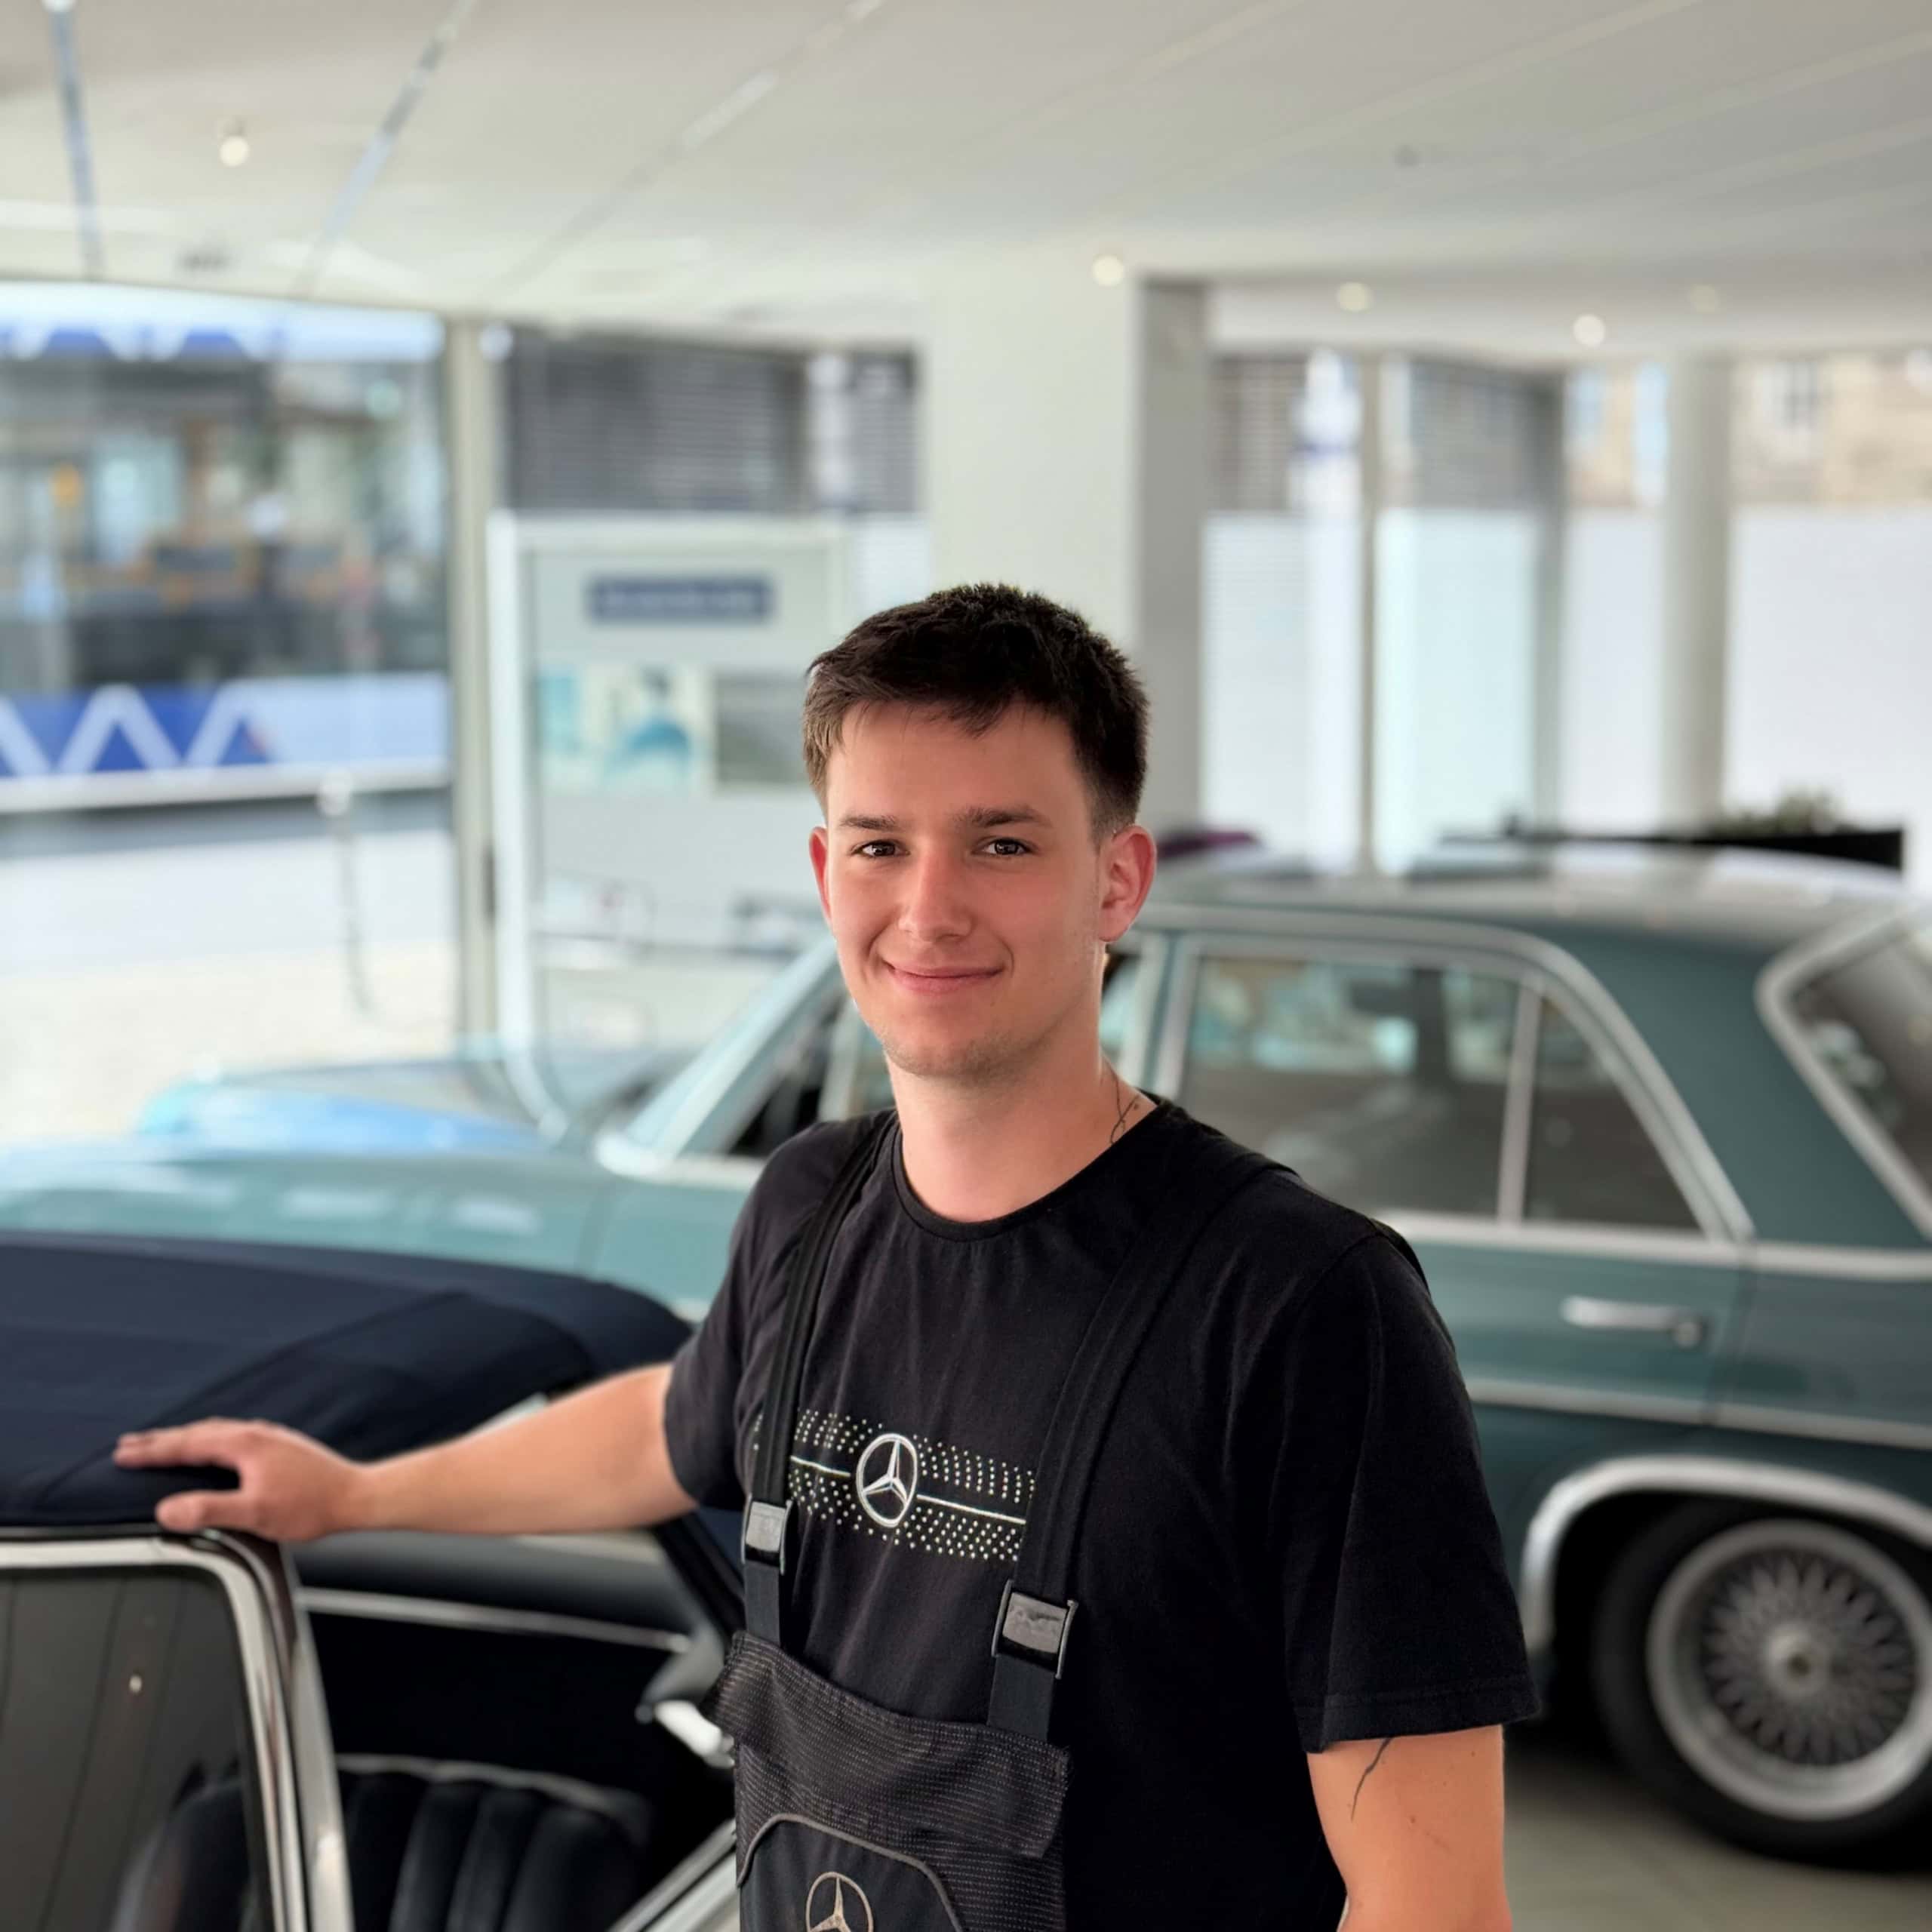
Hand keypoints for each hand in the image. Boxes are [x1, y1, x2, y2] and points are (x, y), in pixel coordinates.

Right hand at [113, 1418, 364, 1541]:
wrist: (357, 1496)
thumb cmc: (312, 1505)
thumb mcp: (254, 1513)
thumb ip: (209, 1510)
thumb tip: (167, 1510)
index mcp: (244, 1444)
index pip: (186, 1444)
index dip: (152, 1450)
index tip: (122, 1453)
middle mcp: (256, 1433)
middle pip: (198, 1432)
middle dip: (162, 1439)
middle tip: (130, 1444)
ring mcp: (269, 1438)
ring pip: (216, 1432)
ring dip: (186, 1438)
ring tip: (164, 1445)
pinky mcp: (280, 1447)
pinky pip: (233, 1437)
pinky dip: (210, 1441)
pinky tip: (214, 1450)